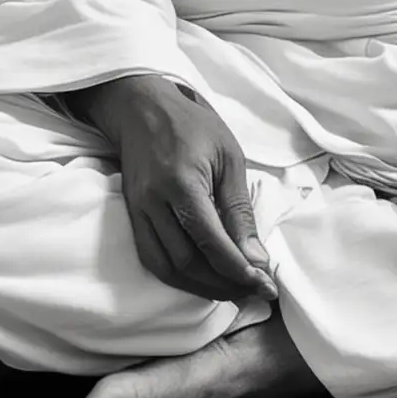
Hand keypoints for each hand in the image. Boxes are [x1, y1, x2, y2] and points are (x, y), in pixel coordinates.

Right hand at [67, 74, 278, 306]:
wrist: (142, 108)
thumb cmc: (193, 126)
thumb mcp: (229, 157)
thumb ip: (239, 210)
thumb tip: (256, 258)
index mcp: (183, 183)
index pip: (212, 242)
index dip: (240, 270)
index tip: (265, 285)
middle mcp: (154, 202)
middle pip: (188, 263)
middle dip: (224, 284)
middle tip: (254, 289)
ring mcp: (138, 212)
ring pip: (168, 269)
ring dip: (202, 287)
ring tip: (233, 289)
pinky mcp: (131, 217)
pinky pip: (152, 260)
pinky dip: (178, 277)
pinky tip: (202, 278)